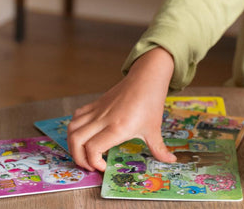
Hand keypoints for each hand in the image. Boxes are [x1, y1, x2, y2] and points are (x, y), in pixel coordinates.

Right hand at [67, 47, 176, 171]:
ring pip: (72, 128)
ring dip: (73, 144)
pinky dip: (75, 128)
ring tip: (84, 152)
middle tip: (90, 165)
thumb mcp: (155, 128)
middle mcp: (104, 119)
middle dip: (78, 159)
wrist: (147, 77)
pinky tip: (86, 135)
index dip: (93, 162)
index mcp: (118, 127)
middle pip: (76, 140)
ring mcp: (98, 110)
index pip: (93, 148)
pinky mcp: (96, 104)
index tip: (103, 167)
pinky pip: (77, 117)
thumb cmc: (151, 102)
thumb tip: (171, 161)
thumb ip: (160, 149)